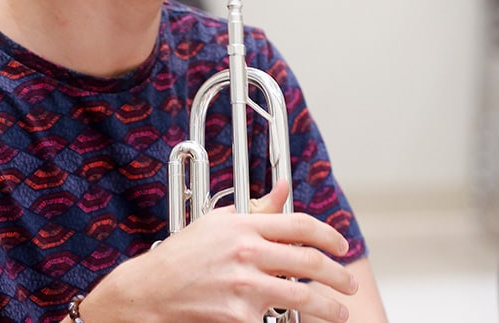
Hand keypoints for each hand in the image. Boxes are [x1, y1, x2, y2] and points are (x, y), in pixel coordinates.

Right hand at [78, 179, 357, 322]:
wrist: (150, 292)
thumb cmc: (181, 257)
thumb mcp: (217, 223)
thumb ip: (256, 209)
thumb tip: (283, 189)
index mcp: (243, 225)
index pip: (300, 225)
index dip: (330, 236)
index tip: (341, 247)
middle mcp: (247, 252)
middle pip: (310, 262)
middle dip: (338, 275)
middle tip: (348, 283)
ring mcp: (245, 286)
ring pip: (304, 296)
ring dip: (331, 307)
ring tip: (340, 311)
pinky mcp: (240, 317)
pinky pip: (278, 319)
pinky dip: (294, 322)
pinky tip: (300, 322)